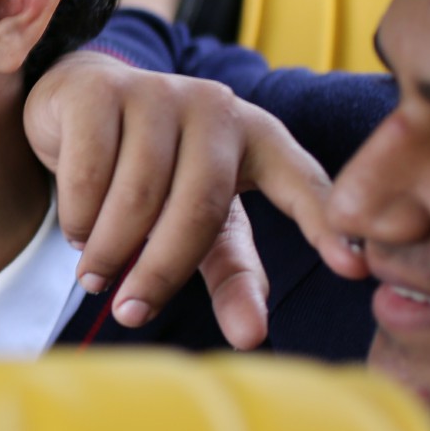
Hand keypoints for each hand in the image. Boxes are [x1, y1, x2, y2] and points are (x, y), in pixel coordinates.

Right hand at [24, 50, 367, 347]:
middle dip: (161, 271)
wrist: (80, 100)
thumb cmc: (155, 171)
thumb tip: (251, 339)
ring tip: (96, 277)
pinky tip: (77, 231)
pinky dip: (79, 217)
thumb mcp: (202, 222)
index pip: (302, 182)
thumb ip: (233, 274)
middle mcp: (217, 109)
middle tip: (130, 313)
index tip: (352, 268)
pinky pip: (90, 173)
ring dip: (110, 250)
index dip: (324, 224)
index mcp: (259, 139)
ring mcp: (159, 92)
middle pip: (200, 206)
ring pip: (138, 195)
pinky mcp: (101, 91)